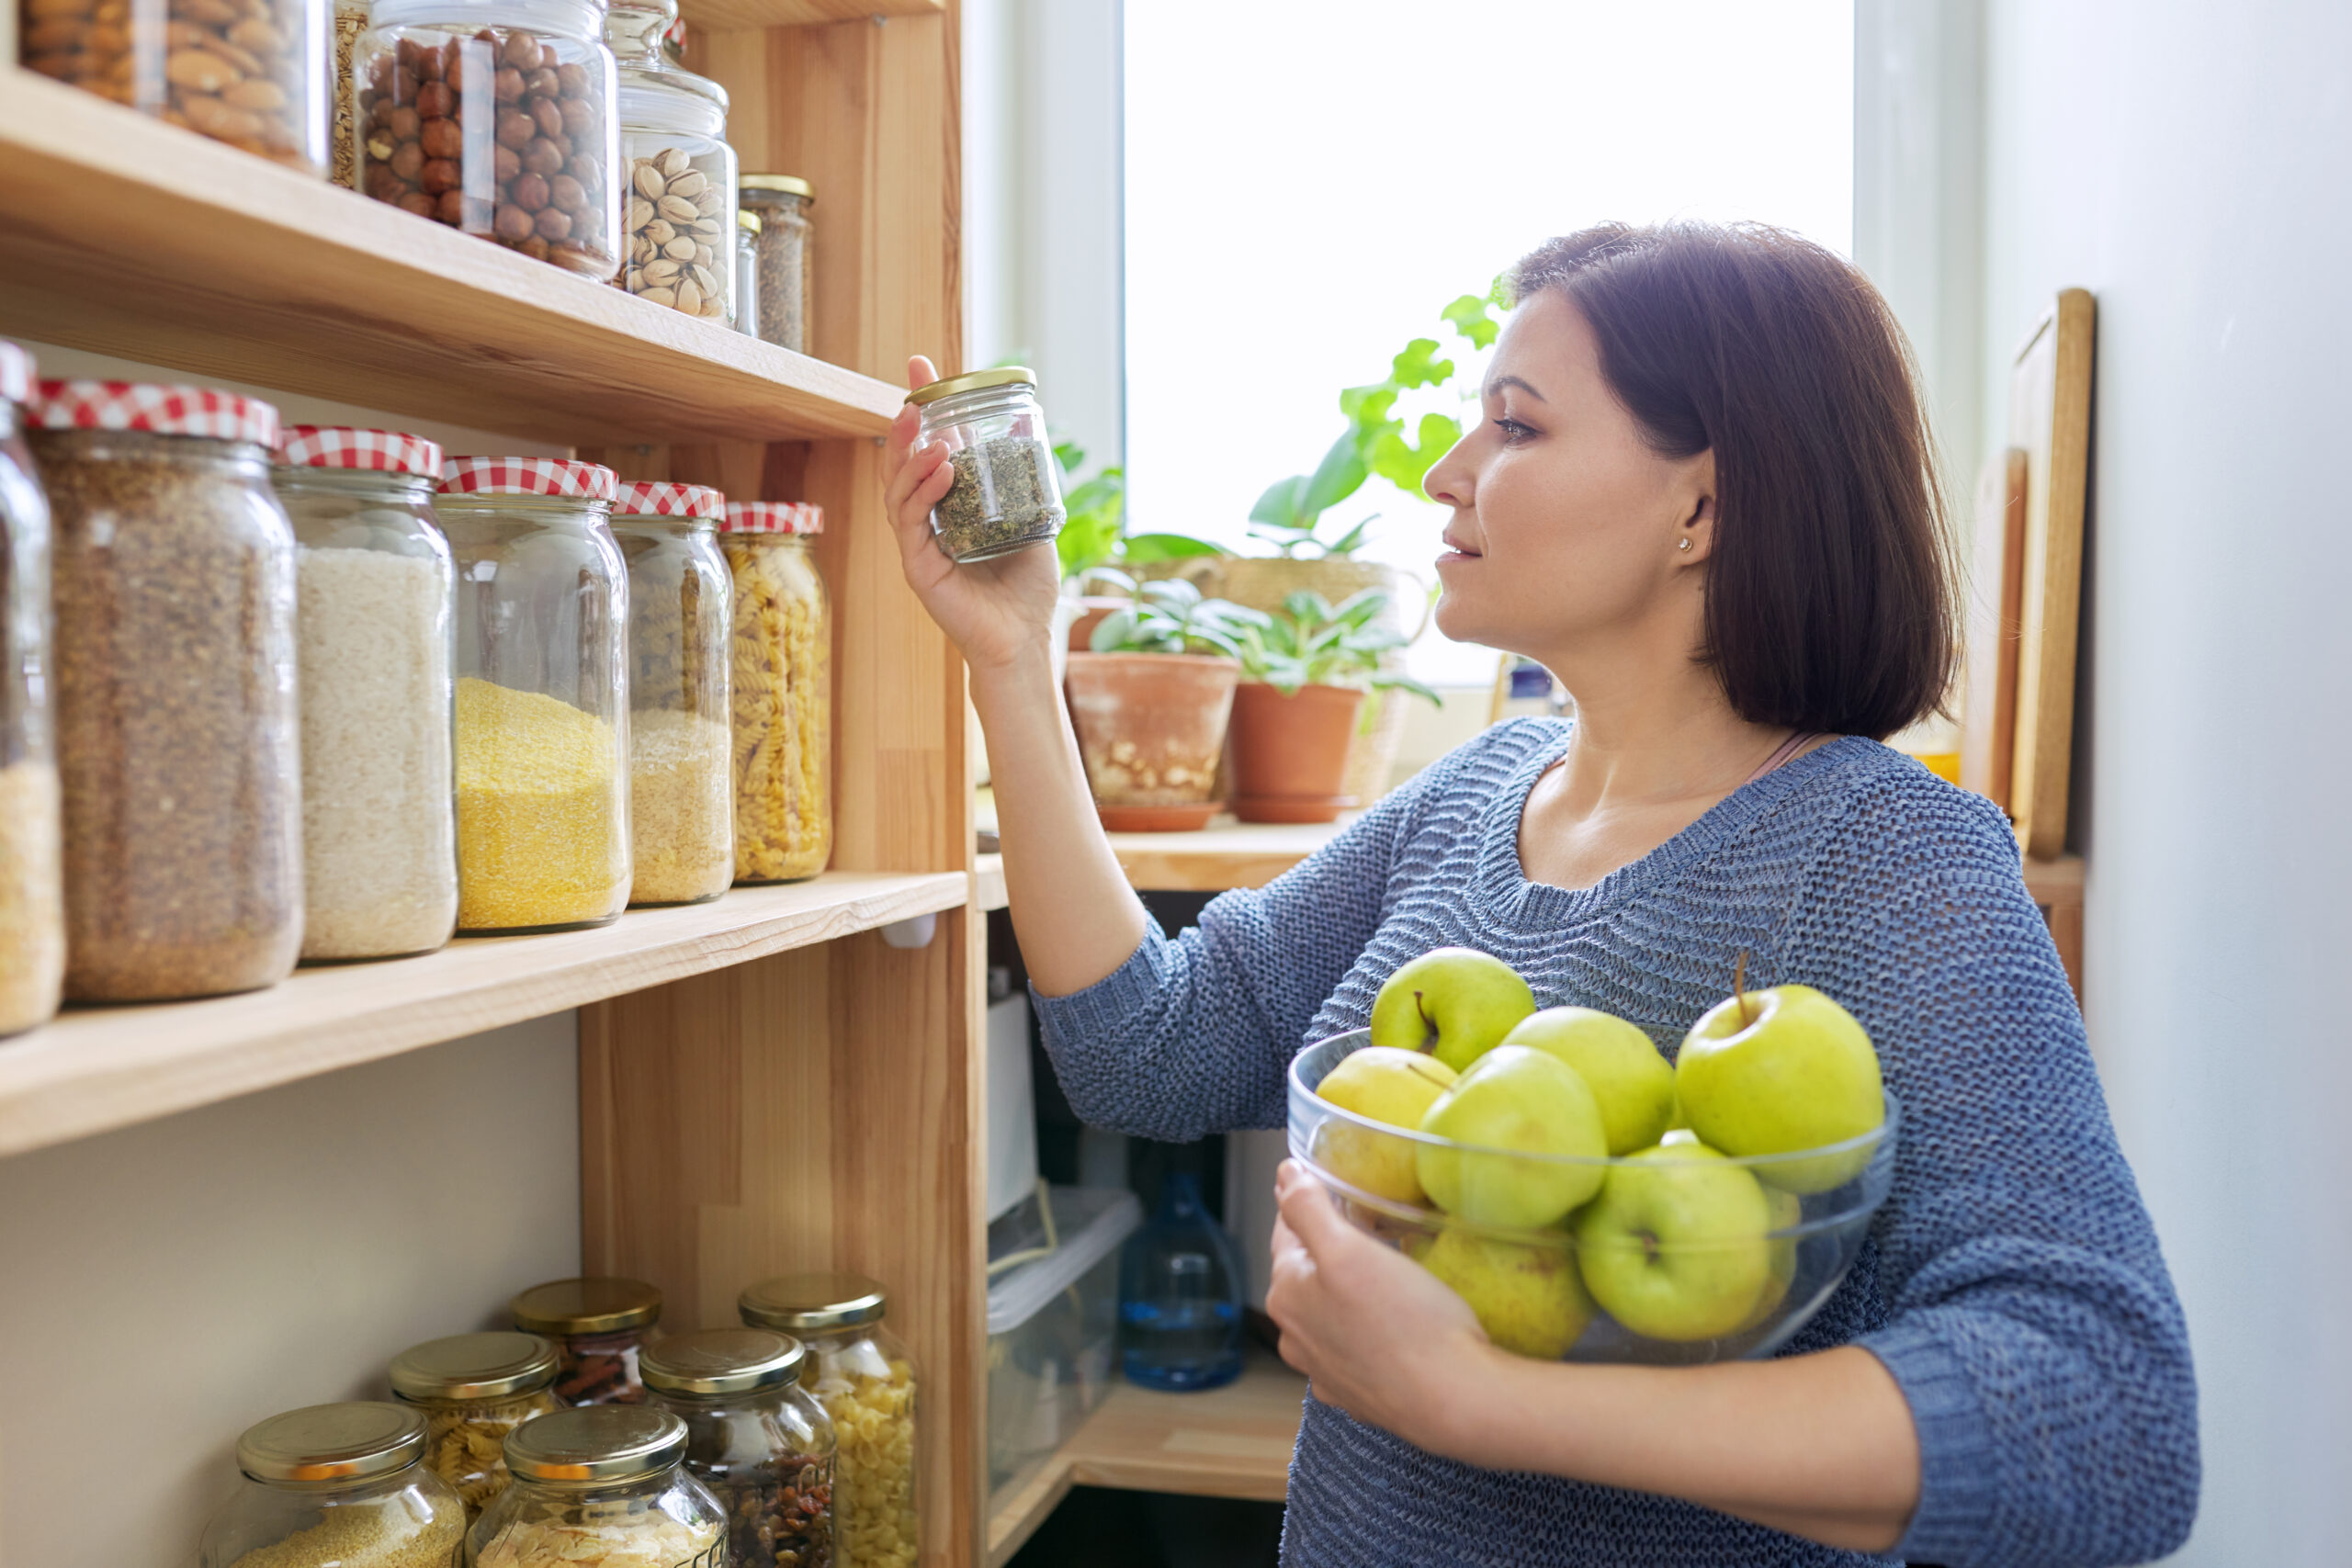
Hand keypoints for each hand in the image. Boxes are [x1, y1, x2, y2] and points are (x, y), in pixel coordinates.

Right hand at [882, 355, 1064, 673]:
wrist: (1025, 639)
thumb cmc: (1027, 587)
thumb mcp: (1032, 519)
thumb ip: (1023, 481)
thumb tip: (1030, 427)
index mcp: (948, 507)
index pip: (927, 450)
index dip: (920, 409)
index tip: (919, 367)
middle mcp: (926, 521)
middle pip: (902, 463)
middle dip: (904, 424)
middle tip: (911, 392)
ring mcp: (918, 544)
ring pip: (898, 490)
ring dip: (912, 457)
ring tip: (932, 435)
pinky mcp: (918, 567)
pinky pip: (910, 522)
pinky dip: (922, 493)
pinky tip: (940, 471)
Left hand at [1265, 1159, 1503, 1454]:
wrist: (1454, 1400)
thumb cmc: (1405, 1319)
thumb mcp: (1348, 1248)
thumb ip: (1308, 1207)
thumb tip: (1282, 1174)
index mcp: (1286, 1295)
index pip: (1287, 1231)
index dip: (1311, 1204)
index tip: (1338, 1189)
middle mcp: (1295, 1337)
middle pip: (1307, 1273)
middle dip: (1330, 1249)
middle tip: (1369, 1227)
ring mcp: (1325, 1372)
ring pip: (1329, 1313)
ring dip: (1347, 1292)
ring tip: (1385, 1275)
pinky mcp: (1359, 1395)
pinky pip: (1355, 1348)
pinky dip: (1366, 1331)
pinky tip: (1392, 1324)